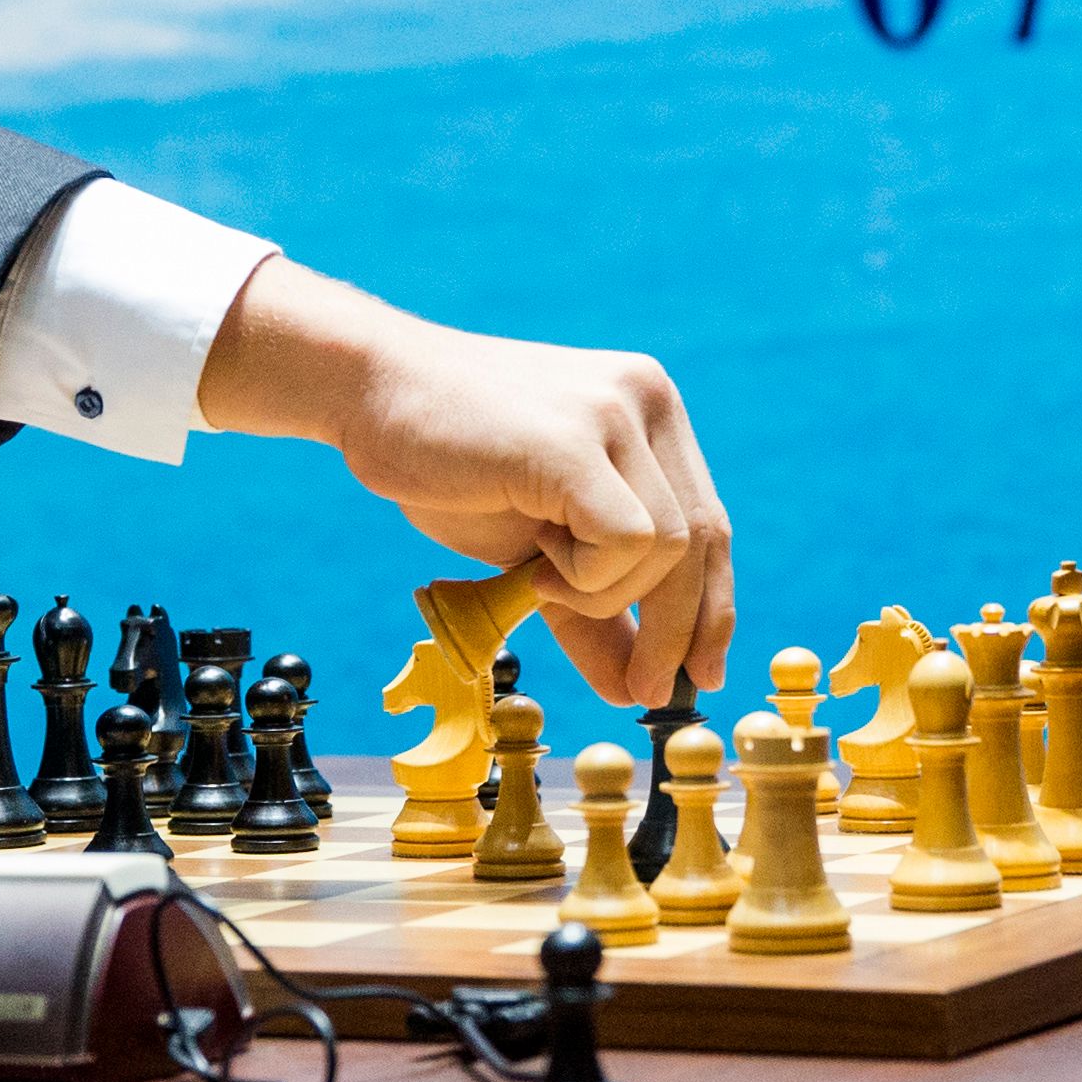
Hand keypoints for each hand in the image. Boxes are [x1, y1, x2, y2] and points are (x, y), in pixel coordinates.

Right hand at [199, 259, 731, 704]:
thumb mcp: (537, 544)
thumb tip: (636, 687)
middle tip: (646, 689)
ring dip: (604, 592)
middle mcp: (647, 400)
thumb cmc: (447, 463)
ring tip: (540, 574)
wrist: (368, 392)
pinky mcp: (576, 442)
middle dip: (678, 630)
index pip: (711, 524)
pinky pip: (627, 540)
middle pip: (701, 542)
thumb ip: (593, 603)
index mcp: (650, 412)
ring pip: (666, 548)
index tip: (703, 670)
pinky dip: (587, 576)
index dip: (713, 607)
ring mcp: (615, 413)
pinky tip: (536, 563)